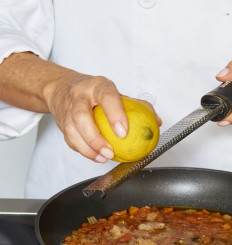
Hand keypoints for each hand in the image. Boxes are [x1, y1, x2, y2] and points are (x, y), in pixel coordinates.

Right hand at [44, 72, 161, 162]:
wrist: (61, 88)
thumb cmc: (95, 93)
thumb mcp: (116, 94)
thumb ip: (138, 106)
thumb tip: (156, 122)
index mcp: (97, 86)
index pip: (107, 96)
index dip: (115, 114)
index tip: (124, 132)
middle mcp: (80, 95)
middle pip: (82, 116)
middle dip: (96, 138)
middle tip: (111, 152)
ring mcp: (67, 109)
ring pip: (72, 130)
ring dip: (88, 148)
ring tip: (104, 158)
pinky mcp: (61, 123)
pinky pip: (70, 140)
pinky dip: (83, 151)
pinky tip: (96, 157)